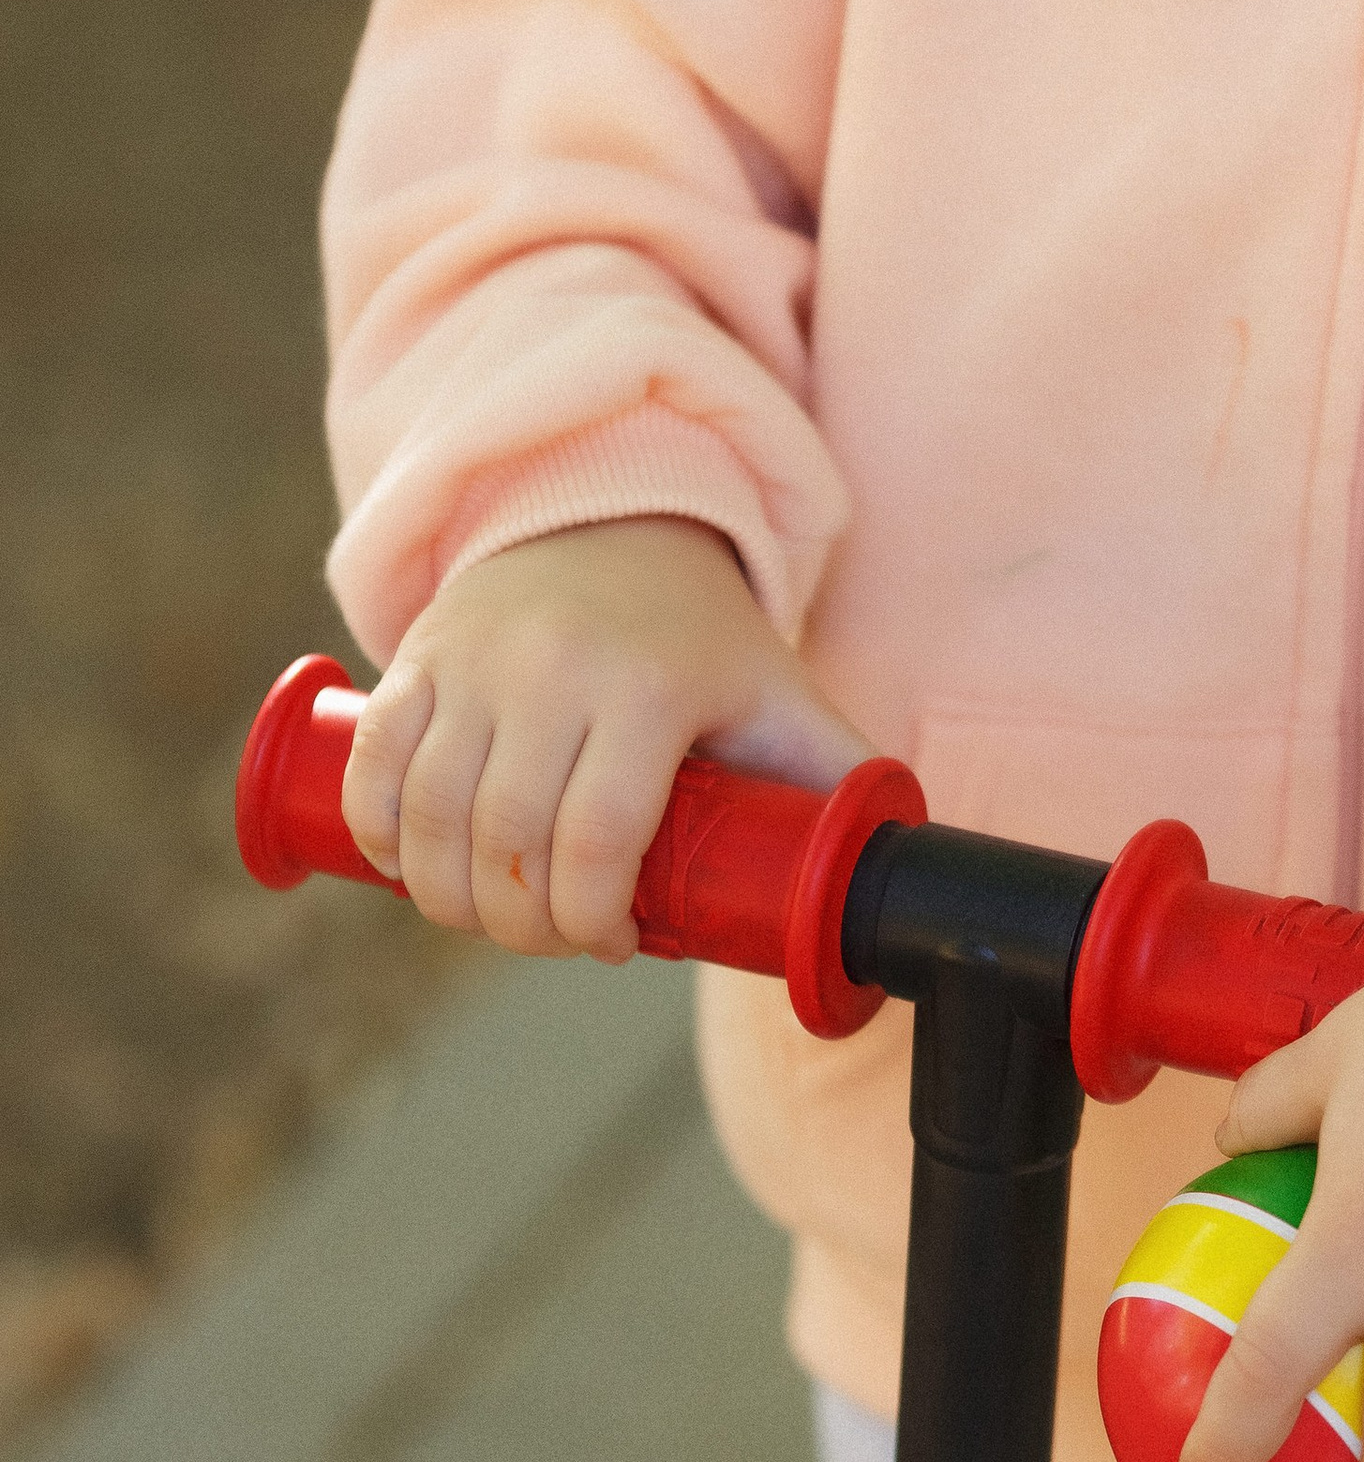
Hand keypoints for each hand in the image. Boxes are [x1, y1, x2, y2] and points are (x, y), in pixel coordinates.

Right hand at [340, 517, 874, 961]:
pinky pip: (373, 765)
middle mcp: (554, 668)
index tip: (610, 943)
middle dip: (520, 924)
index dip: (590, 920)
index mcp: (651, 687)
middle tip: (550, 935)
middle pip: (507, 844)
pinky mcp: (419, 654)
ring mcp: (476, 658)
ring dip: (447, 898)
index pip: (598, 841)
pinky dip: (381, 837)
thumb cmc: (703, 639)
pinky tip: (412, 869)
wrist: (614, 519)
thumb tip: (893, 884)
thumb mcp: (778, 697)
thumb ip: (837, 781)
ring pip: (429, 817)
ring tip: (490, 912)